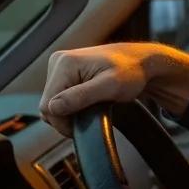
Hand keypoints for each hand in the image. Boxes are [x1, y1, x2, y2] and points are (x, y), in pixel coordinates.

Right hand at [38, 43, 188, 135]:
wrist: (141, 61)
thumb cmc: (131, 72)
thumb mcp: (110, 87)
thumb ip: (81, 96)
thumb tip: (53, 108)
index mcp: (65, 63)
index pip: (47, 105)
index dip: (62, 122)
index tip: (82, 127)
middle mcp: (57, 61)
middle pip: (47, 105)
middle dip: (66, 117)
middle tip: (91, 118)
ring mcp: (60, 66)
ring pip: (53, 102)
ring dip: (69, 112)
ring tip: (92, 108)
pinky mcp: (65, 72)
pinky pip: (59, 97)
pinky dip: (71, 106)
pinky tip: (87, 104)